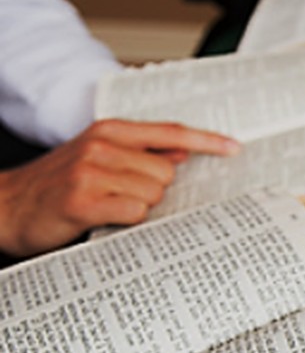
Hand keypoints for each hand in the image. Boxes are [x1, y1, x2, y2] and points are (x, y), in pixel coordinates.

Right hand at [0, 119, 239, 257]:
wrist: (7, 206)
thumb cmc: (58, 185)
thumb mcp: (97, 157)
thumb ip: (139, 153)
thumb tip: (182, 152)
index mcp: (109, 131)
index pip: (170, 131)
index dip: (206, 140)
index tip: (234, 147)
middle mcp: (102, 145)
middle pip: (166, 173)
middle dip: (155, 192)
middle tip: (125, 198)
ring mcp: (91, 171)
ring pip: (153, 194)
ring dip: (139, 208)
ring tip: (110, 208)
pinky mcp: (83, 199)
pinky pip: (134, 212)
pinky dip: (128, 221)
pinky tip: (106, 219)